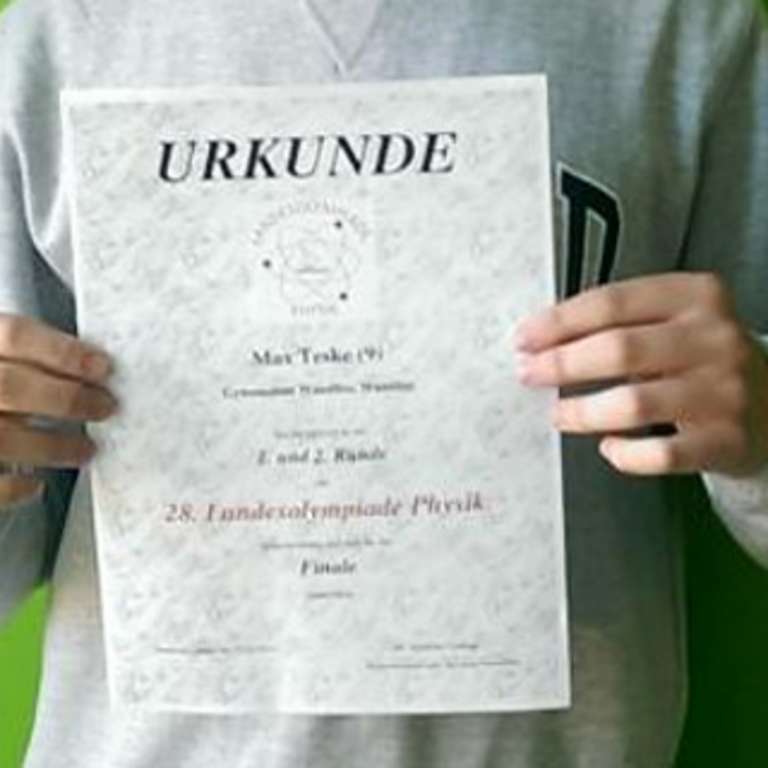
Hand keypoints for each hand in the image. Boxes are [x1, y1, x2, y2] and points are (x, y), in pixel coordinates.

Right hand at [0, 313, 116, 504]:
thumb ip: (16, 355)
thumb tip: (83, 367)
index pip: (14, 335)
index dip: (63, 351)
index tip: (102, 367)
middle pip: (11, 386)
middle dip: (68, 399)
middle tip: (105, 407)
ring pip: (1, 436)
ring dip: (53, 446)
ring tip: (85, 451)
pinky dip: (13, 487)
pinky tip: (34, 484)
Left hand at [516, 273, 767, 476]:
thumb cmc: (701, 359)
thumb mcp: (673, 322)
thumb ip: (619, 323)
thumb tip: (542, 340)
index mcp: (696, 297)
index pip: (612, 302)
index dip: (559, 322)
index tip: (524, 337)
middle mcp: (715, 339)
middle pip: (618, 349)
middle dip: (561, 364)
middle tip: (529, 374)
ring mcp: (724, 391)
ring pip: (634, 404)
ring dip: (582, 411)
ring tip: (558, 413)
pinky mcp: (726, 440)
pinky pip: (660, 454)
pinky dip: (625, 453)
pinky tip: (609, 446)